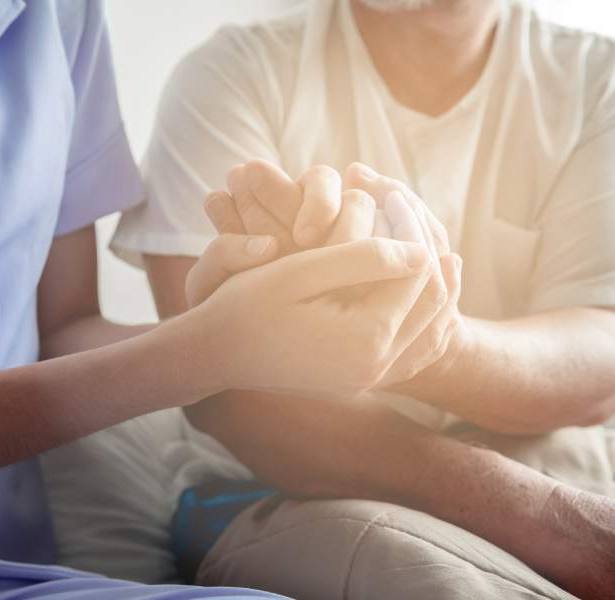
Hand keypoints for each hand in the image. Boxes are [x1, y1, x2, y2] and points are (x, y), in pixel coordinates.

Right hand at [206, 159, 463, 388]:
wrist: (214, 351)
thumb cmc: (247, 304)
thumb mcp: (301, 270)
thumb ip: (364, 258)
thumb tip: (421, 250)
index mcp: (364, 339)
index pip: (415, 275)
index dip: (412, 230)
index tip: (396, 195)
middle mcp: (374, 368)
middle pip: (431, 305)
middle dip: (429, 254)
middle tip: (416, 216)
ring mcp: (368, 380)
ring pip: (429, 333)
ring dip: (436, 289)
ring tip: (432, 250)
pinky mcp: (359, 382)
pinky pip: (412, 355)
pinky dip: (424, 323)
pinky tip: (419, 295)